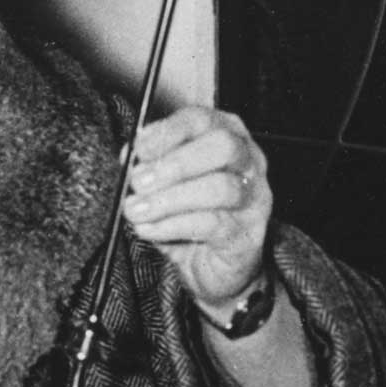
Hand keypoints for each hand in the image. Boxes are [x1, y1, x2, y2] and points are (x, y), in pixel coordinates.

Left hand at [121, 105, 269, 311]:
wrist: (211, 267)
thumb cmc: (189, 216)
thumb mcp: (163, 185)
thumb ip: (149, 166)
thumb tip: (130, 156)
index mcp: (226, 135)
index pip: (201, 119)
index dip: (167, 131)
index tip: (138, 149)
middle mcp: (248, 161)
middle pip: (222, 146)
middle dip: (176, 162)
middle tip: (138, 182)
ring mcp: (255, 197)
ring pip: (220, 187)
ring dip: (169, 199)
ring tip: (136, 211)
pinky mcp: (249, 234)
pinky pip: (214, 224)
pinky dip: (173, 225)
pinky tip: (149, 229)